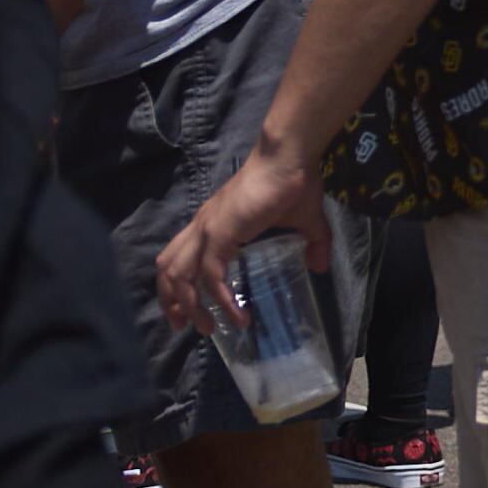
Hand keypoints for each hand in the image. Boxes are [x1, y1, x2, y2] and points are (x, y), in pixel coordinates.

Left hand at [157, 127, 333, 353]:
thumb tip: (320, 267)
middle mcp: (201, 228)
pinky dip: (220, 299)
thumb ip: (312, 243)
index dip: (175, 285)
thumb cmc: (293, 183)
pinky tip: (236, 316)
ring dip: (190, 306)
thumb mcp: (304, 220)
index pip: (177, 258)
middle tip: (185, 326)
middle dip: (171, 301)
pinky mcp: (220, 234)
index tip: (185, 311)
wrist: (289, 158)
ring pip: (180, 276)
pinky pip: (211, 275)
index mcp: (212, 224)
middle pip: (167, 270)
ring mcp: (207, 230)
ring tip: (209, 329)